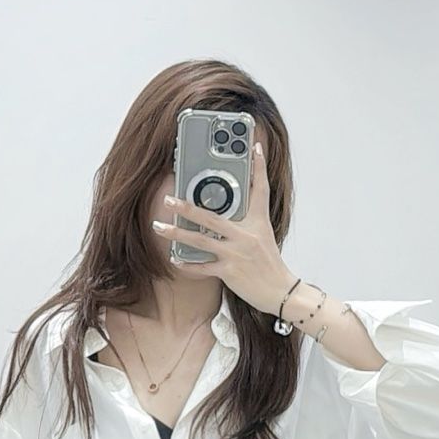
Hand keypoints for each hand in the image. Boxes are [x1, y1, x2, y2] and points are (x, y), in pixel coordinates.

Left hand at [152, 141, 295, 317]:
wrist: (280, 291)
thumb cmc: (270, 264)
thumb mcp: (263, 236)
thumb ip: (247, 220)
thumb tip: (229, 211)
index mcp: (257, 222)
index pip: (260, 189)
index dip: (259, 167)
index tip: (254, 147)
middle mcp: (245, 235)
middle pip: (211, 217)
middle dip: (186, 208)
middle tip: (168, 199)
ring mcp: (236, 254)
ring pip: (200, 241)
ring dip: (176, 234)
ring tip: (159, 226)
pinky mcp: (230, 272)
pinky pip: (203, 267)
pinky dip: (188, 264)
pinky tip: (174, 258)